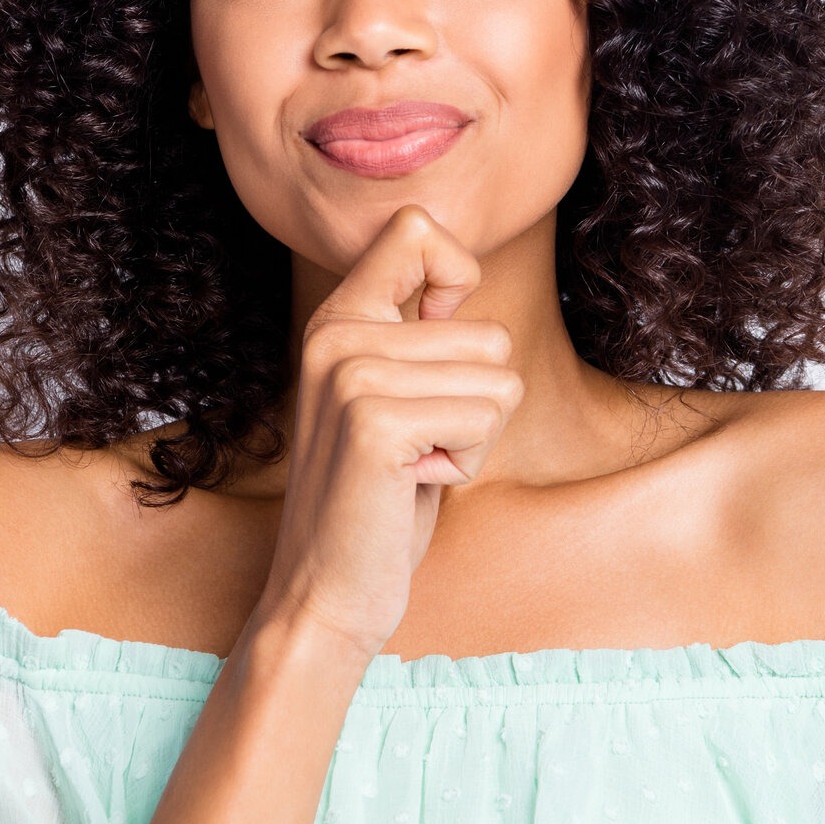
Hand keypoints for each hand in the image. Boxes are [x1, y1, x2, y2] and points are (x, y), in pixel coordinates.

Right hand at [249, 205, 521, 661]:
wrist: (325, 591)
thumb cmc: (381, 496)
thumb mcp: (394, 395)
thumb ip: (416, 334)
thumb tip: (458, 272)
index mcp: (336, 318)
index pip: (417, 231)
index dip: (456, 276)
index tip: (433, 341)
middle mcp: (335, 335)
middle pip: (490, 335)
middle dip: (476, 403)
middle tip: (414, 444)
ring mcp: (349, 375)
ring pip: (498, 381)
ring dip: (472, 437)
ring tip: (412, 463)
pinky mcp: (373, 422)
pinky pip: (485, 421)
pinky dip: (464, 464)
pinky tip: (410, 484)